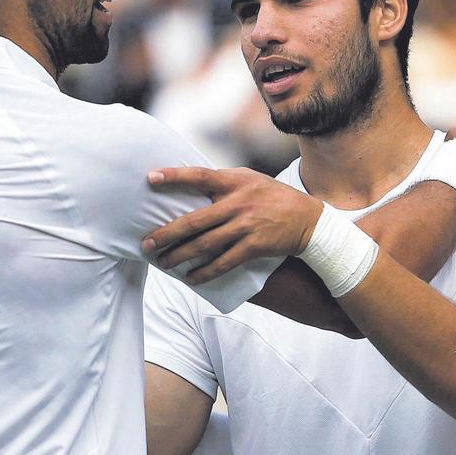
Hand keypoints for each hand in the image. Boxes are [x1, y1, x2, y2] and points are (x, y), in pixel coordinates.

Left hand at [142, 167, 322, 283]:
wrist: (308, 219)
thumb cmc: (273, 197)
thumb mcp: (250, 180)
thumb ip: (223, 182)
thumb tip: (190, 185)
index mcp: (235, 181)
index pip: (200, 176)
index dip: (174, 176)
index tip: (150, 178)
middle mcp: (238, 202)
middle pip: (194, 220)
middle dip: (166, 234)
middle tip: (147, 244)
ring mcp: (246, 225)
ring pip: (205, 245)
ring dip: (180, 256)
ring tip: (163, 263)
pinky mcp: (254, 246)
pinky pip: (224, 263)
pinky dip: (205, 272)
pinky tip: (191, 278)